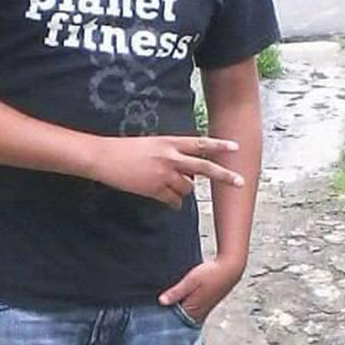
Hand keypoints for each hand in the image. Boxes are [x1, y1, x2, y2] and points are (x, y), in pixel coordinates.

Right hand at [87, 135, 243, 208]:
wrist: (104, 157)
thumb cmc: (126, 150)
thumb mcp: (152, 144)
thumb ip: (171, 154)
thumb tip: (187, 173)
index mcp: (169, 142)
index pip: (200, 143)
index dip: (219, 145)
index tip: (236, 147)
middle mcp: (170, 156)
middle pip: (204, 167)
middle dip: (224, 175)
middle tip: (240, 182)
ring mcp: (163, 173)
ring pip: (187, 188)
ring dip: (183, 191)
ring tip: (167, 187)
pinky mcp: (154, 189)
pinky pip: (173, 201)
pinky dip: (173, 202)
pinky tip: (166, 200)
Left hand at [159, 256, 245, 323]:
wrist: (230, 269)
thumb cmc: (211, 274)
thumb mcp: (191, 280)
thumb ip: (176, 292)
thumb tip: (161, 302)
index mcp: (192, 311)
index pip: (171, 319)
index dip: (162, 312)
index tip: (154, 305)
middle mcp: (197, 315)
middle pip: (176, 318)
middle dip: (167, 310)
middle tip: (158, 300)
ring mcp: (201, 311)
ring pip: (182, 313)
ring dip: (174, 307)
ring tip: (167, 296)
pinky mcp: (204, 306)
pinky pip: (188, 309)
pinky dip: (182, 304)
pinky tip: (177, 296)